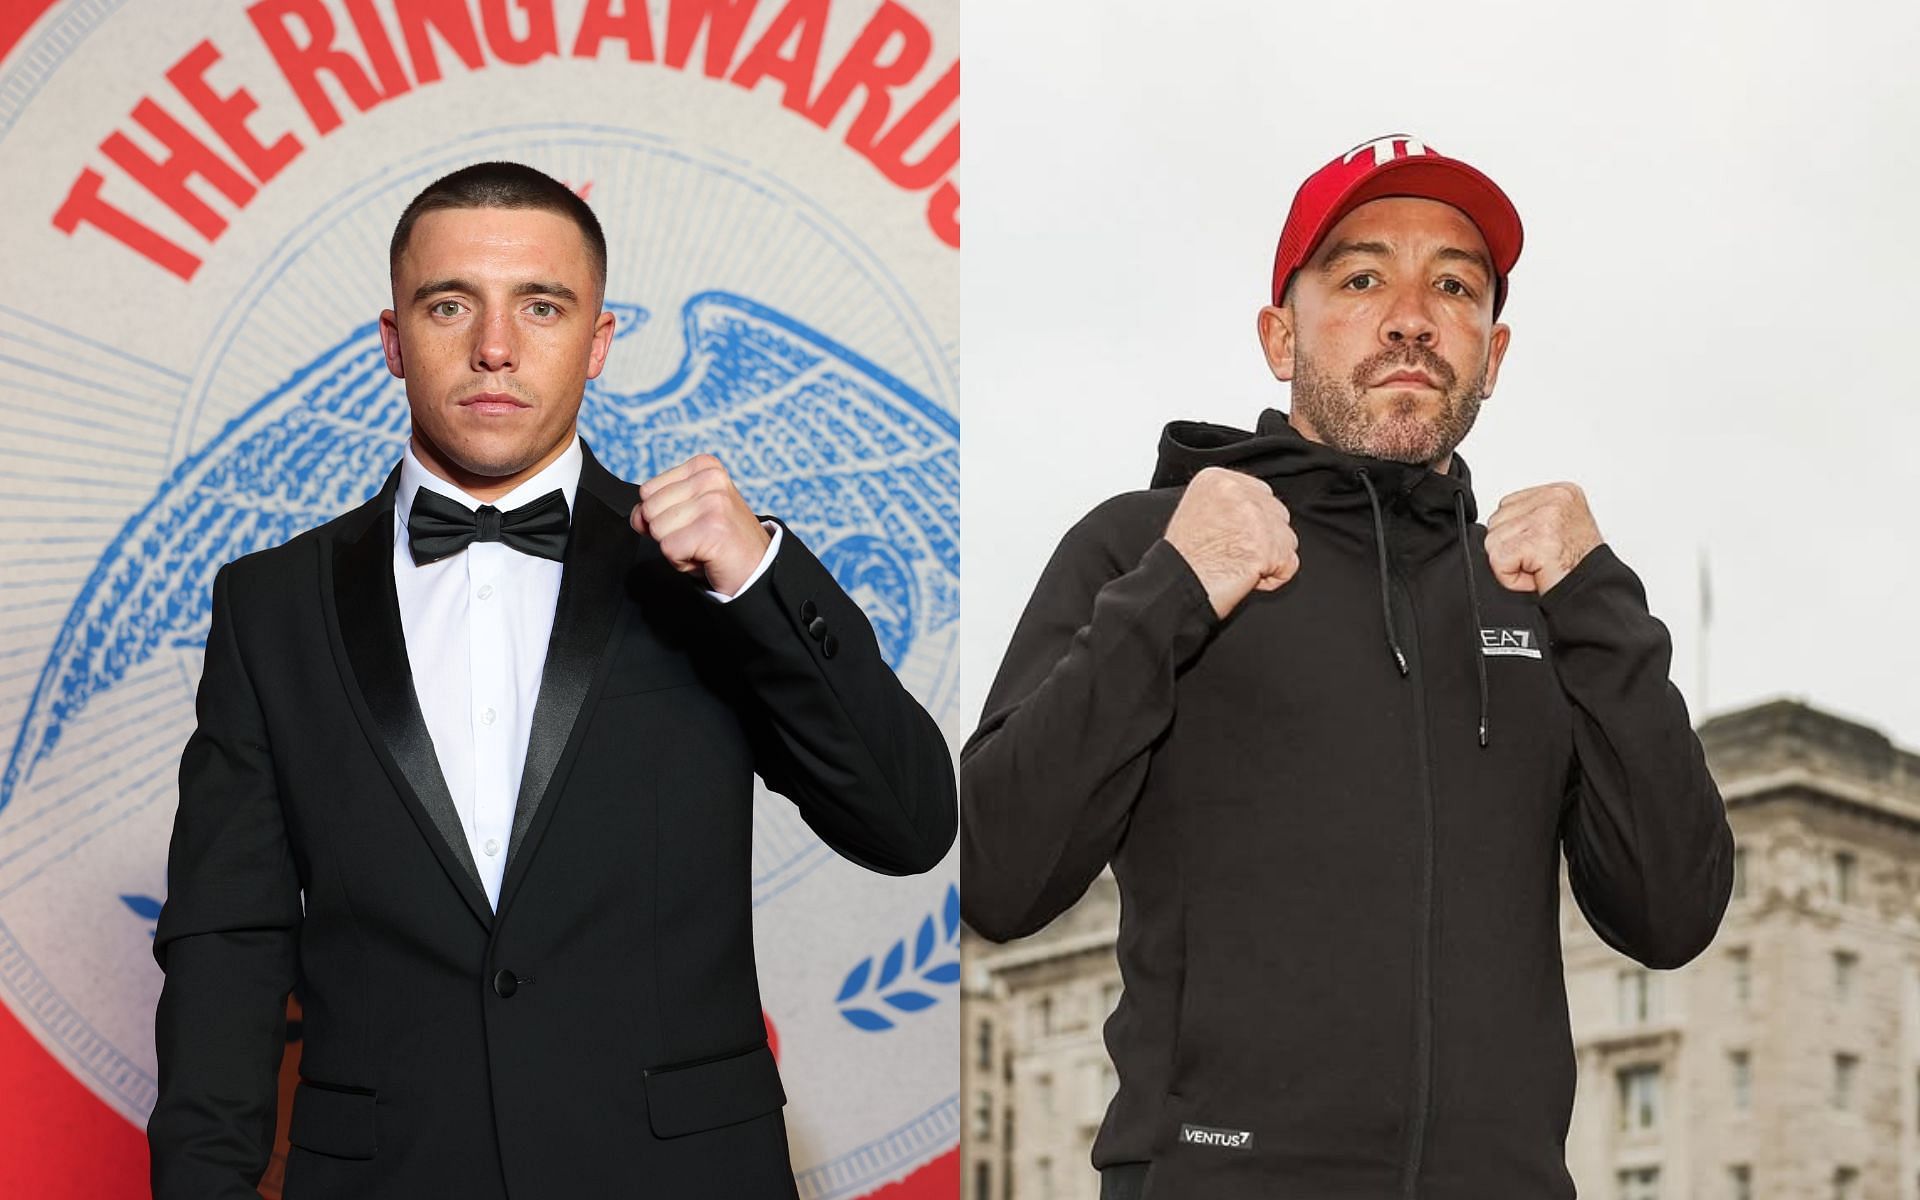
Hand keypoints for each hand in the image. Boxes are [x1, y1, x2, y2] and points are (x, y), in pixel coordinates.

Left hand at [630, 454, 771, 595]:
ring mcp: (713, 502)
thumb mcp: (686, 514)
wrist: (756, 568)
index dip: (664, 515)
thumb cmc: (721, 541)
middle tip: (698, 536)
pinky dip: (682, 561)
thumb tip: (637, 517)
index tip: (694, 522)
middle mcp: (710, 479)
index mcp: (704, 466)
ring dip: (675, 548)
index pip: (648, 490)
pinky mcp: (712, 528)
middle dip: (668, 532)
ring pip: (657, 529)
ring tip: (703, 546)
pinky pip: (668, 549)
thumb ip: (656, 508)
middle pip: (649, 509)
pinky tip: (706, 557)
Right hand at [1163, 466, 1299, 619]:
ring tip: (1237, 565)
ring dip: (1270, 558)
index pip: (1262, 494)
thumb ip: (1230, 500)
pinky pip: (1289, 564)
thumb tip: (1258, 506)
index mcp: (1218, 479)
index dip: (1253, 522)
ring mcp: (1253, 519)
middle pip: (1278, 514)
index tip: (1233, 538)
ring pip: (1287, 539)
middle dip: (1264, 539)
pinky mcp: (1266, 548)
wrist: (1174, 586)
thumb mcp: (1198, 509)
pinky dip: (1274, 578)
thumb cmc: (1183, 558)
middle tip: (1233, 553)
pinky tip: (1246, 577)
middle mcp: (1236, 492)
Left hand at [1484, 482, 1602, 594]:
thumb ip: (1528, 517)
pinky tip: (1537, 575)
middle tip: (1542, 560)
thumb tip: (1497, 523)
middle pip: (1496, 522)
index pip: (1506, 506)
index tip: (1542, 548)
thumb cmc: (1576, 566)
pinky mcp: (1537, 540)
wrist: (1595, 591)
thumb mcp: (1555, 528)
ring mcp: (1546, 518)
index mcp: (1560, 492)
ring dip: (1512, 564)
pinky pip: (1498, 560)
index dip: (1515, 537)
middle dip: (1511, 549)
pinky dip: (1510, 578)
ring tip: (1541, 567)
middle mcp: (1554, 499)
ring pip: (1493, 541)